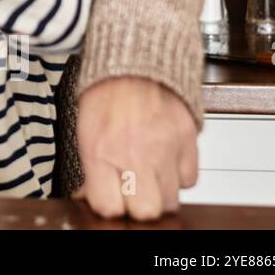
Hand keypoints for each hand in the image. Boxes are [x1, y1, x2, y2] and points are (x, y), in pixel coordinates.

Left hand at [73, 77, 198, 220]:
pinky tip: (165, 161)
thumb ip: (92, 170)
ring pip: (172, 200)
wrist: (135, 62)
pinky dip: (178, 176)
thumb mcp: (85, 132)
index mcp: (102, 150)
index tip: (109, 198)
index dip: (108, 206)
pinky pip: (190, 180)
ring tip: (147, 173)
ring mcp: (166, 149)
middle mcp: (135, 153)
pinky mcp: (189, 141)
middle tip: (131, 190)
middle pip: (146, 212)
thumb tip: (90, 197)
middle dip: (138, 206)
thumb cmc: (106, 94)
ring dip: (158, 193)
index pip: (108, 207)